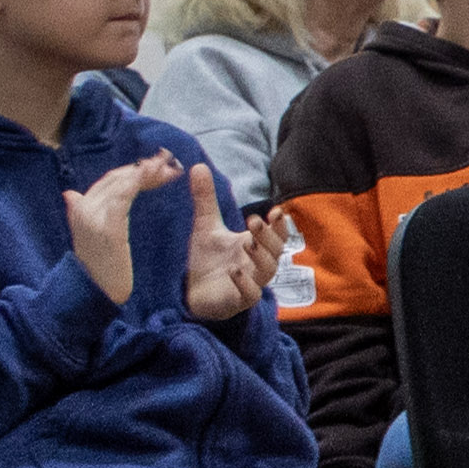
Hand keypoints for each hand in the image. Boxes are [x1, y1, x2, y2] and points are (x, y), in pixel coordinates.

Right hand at [68, 152, 180, 304]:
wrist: (95, 294)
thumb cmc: (101, 270)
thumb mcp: (90, 239)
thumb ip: (86, 215)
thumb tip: (70, 193)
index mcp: (80, 209)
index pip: (110, 181)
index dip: (134, 171)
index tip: (158, 165)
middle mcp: (83, 208)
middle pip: (117, 178)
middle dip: (145, 168)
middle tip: (170, 161)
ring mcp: (92, 217)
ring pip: (122, 183)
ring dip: (148, 172)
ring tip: (170, 167)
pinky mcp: (106, 227)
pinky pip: (123, 196)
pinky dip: (140, 182)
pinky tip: (158, 177)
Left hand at [180, 176, 274, 323]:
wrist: (188, 293)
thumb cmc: (204, 261)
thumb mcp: (205, 226)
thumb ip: (205, 198)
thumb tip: (198, 165)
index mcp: (255, 246)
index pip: (277, 235)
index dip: (280, 225)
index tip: (275, 211)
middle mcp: (257, 265)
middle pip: (276, 251)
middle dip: (269, 237)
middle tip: (254, 221)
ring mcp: (250, 284)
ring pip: (268, 271)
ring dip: (262, 257)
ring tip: (248, 244)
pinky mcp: (237, 301)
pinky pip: (250, 295)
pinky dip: (245, 284)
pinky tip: (234, 271)